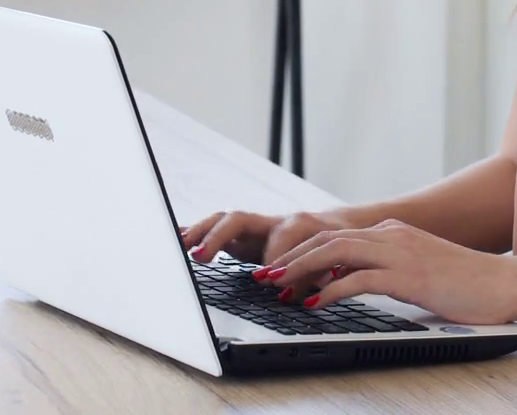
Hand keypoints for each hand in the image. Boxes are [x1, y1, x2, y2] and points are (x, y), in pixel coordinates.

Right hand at [178, 207, 364, 267]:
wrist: (339, 227)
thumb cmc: (338, 247)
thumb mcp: (336, 265)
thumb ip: (316, 279)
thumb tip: (299, 297)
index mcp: (298, 226)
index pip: (279, 238)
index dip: (273, 258)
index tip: (268, 280)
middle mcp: (271, 221)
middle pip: (239, 219)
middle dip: (218, 236)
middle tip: (202, 256)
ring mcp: (255, 226)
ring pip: (222, 221)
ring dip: (200, 233)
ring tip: (181, 246)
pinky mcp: (243, 235)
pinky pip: (216, 229)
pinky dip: (196, 232)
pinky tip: (177, 237)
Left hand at [256, 218, 516, 325]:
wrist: (507, 284)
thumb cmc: (466, 284)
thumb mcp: (417, 270)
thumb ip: (385, 271)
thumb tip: (348, 283)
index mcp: (392, 232)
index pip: (335, 235)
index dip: (302, 251)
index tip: (277, 269)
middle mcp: (392, 235)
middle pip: (328, 239)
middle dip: (291, 258)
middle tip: (264, 277)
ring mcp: (401, 253)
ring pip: (337, 252)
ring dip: (303, 271)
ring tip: (279, 288)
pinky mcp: (410, 276)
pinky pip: (360, 278)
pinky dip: (332, 290)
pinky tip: (315, 305)